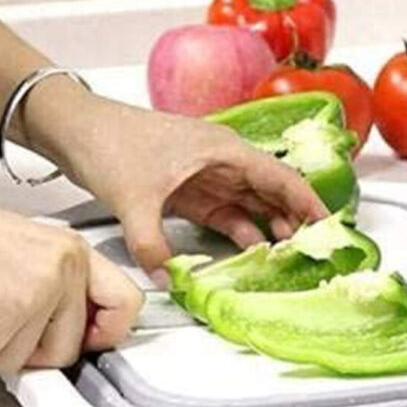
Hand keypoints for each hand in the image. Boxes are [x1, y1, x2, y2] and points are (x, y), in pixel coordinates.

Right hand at [0, 209, 142, 371]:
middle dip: (33, 350)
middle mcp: (65, 264)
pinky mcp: (11, 306)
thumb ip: (62, 289)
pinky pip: (0, 359)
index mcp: (73, 251)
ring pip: (30, 358)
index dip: (109, 333)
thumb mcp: (28, 256)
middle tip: (4, 321)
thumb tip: (89, 328)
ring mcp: (40, 286)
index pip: (128, 302)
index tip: (91, 340)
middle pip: (71, 346)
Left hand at [30, 85, 328, 280]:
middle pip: (272, 194)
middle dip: (293, 222)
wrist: (77, 129)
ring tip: (284, 257)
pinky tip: (247, 251)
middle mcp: (223, 162)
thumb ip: (151, 244)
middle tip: (308, 252)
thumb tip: (167, 277)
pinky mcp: (192, 190)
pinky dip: (239, 232)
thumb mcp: (135, 197)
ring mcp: (209, 177)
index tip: (329, 225)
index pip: (281, 177)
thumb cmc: (112, 139)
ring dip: (269, 230)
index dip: (309, 202)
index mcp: (224, 151)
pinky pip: (226, 215)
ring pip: (252, 206)